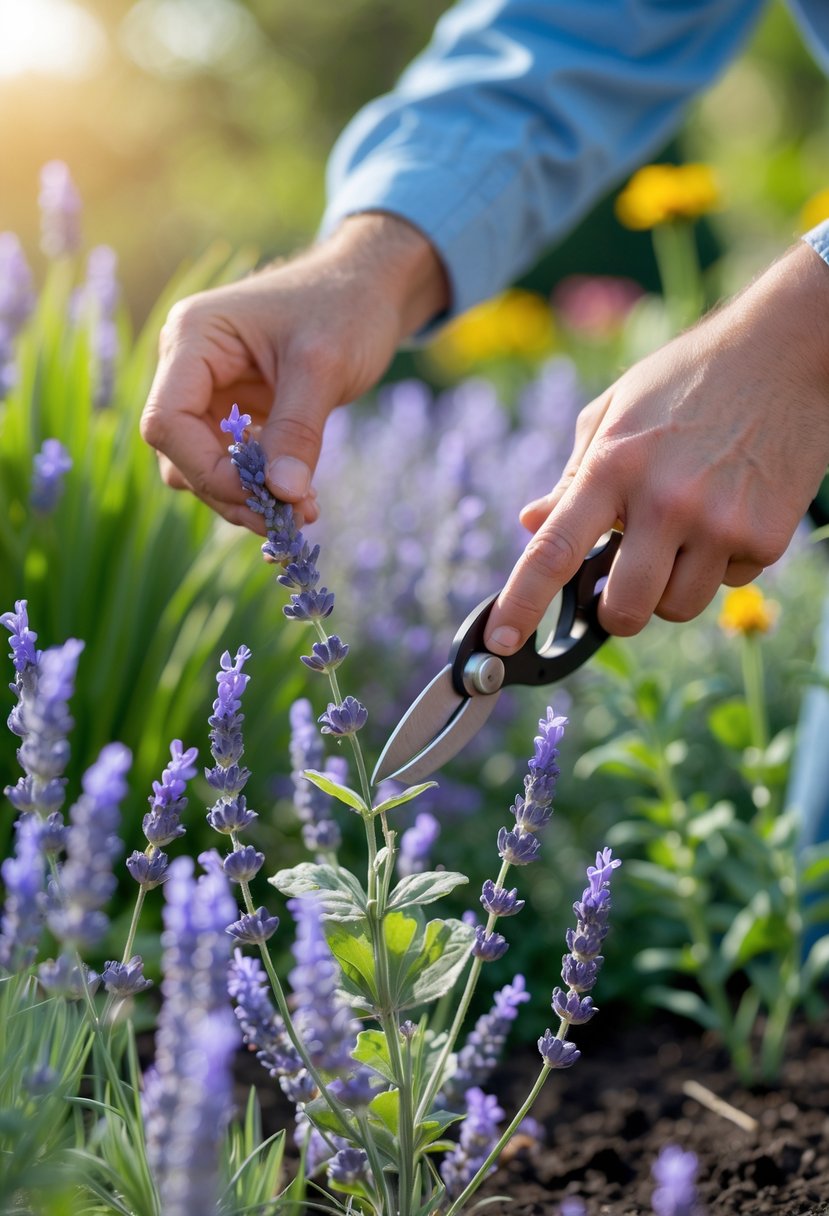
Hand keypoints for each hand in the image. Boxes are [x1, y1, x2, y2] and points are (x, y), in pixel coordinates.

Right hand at [140, 214, 448, 528]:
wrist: (372, 286)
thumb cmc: (346, 306)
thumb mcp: (324, 366)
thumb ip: (299, 432)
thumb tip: (282, 496)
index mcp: (192, 338)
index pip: (168, 421)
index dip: (207, 469)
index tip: (262, 497)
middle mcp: (188, 366)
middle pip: (181, 453)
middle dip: (232, 492)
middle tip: (289, 519)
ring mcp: (210, 391)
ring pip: (203, 467)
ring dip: (246, 497)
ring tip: (302, 510)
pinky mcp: (235, 413)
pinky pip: (233, 463)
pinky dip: (262, 486)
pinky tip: (302, 497)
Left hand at [485, 240, 828, 652]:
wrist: (788, 351)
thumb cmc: (688, 379)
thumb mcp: (616, 412)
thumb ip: (573, 476)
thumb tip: (532, 523)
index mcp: (613, 466)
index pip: (555, 551)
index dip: (521, 603)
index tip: (500, 640)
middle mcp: (664, 500)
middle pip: (623, 609)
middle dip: (613, 612)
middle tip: (619, 588)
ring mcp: (719, 522)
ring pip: (678, 608)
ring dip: (670, 588)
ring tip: (683, 532)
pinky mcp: (766, 536)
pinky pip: (728, 583)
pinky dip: (720, 564)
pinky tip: (727, 513)